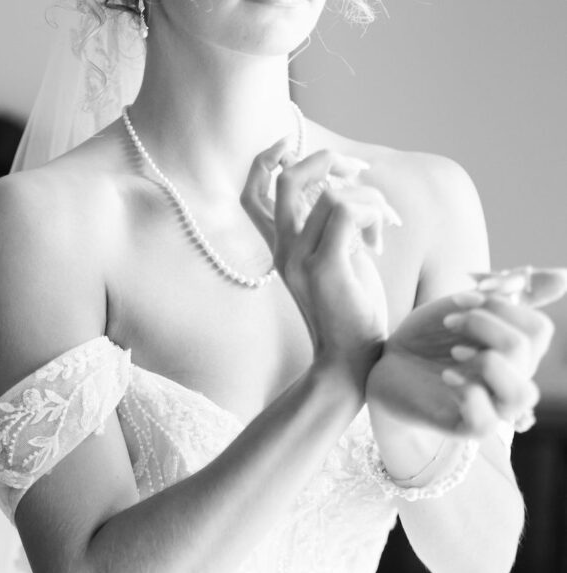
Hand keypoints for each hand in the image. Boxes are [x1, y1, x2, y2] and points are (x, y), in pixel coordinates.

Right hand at [241, 137, 400, 388]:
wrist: (350, 361)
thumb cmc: (351, 313)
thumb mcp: (339, 261)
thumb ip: (333, 226)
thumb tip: (347, 185)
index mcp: (281, 248)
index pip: (252, 193)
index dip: (268, 160)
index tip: (298, 148)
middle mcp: (283, 251)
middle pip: (286, 179)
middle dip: (327, 160)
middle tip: (359, 173)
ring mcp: (301, 259)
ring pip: (330, 192)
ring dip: (370, 198)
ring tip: (383, 227)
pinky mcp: (325, 268)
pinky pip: (348, 210)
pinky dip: (373, 213)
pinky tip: (380, 241)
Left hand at [366, 267, 565, 436]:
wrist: (385, 364)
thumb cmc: (426, 337)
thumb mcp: (462, 305)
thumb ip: (506, 294)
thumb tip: (564, 278)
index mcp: (517, 354)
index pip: (539, 329)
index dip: (504, 306)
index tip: (465, 299)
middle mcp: (510, 382)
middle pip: (525, 349)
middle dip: (484, 323)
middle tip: (450, 320)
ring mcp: (490, 407)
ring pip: (521, 394)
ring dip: (486, 361)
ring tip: (455, 353)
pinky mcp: (464, 428)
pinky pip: (487, 423)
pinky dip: (467, 393)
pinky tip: (447, 376)